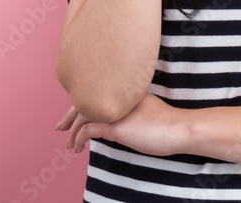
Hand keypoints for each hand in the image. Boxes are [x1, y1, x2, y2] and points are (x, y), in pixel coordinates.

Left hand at [55, 93, 188, 155]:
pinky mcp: (115, 126)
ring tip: (68, 145)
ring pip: (83, 116)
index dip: (81, 103)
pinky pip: (88, 131)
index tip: (73, 115)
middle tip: (60, 127)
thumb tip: (120, 121)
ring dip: (72, 132)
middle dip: (69, 116)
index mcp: (123, 92)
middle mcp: (116, 97)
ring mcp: (115, 111)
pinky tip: (77, 148)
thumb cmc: (167, 123)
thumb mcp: (145, 110)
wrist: (179, 128)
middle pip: (84, 101)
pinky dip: (79, 139)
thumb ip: (130, 110)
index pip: (95, 94)